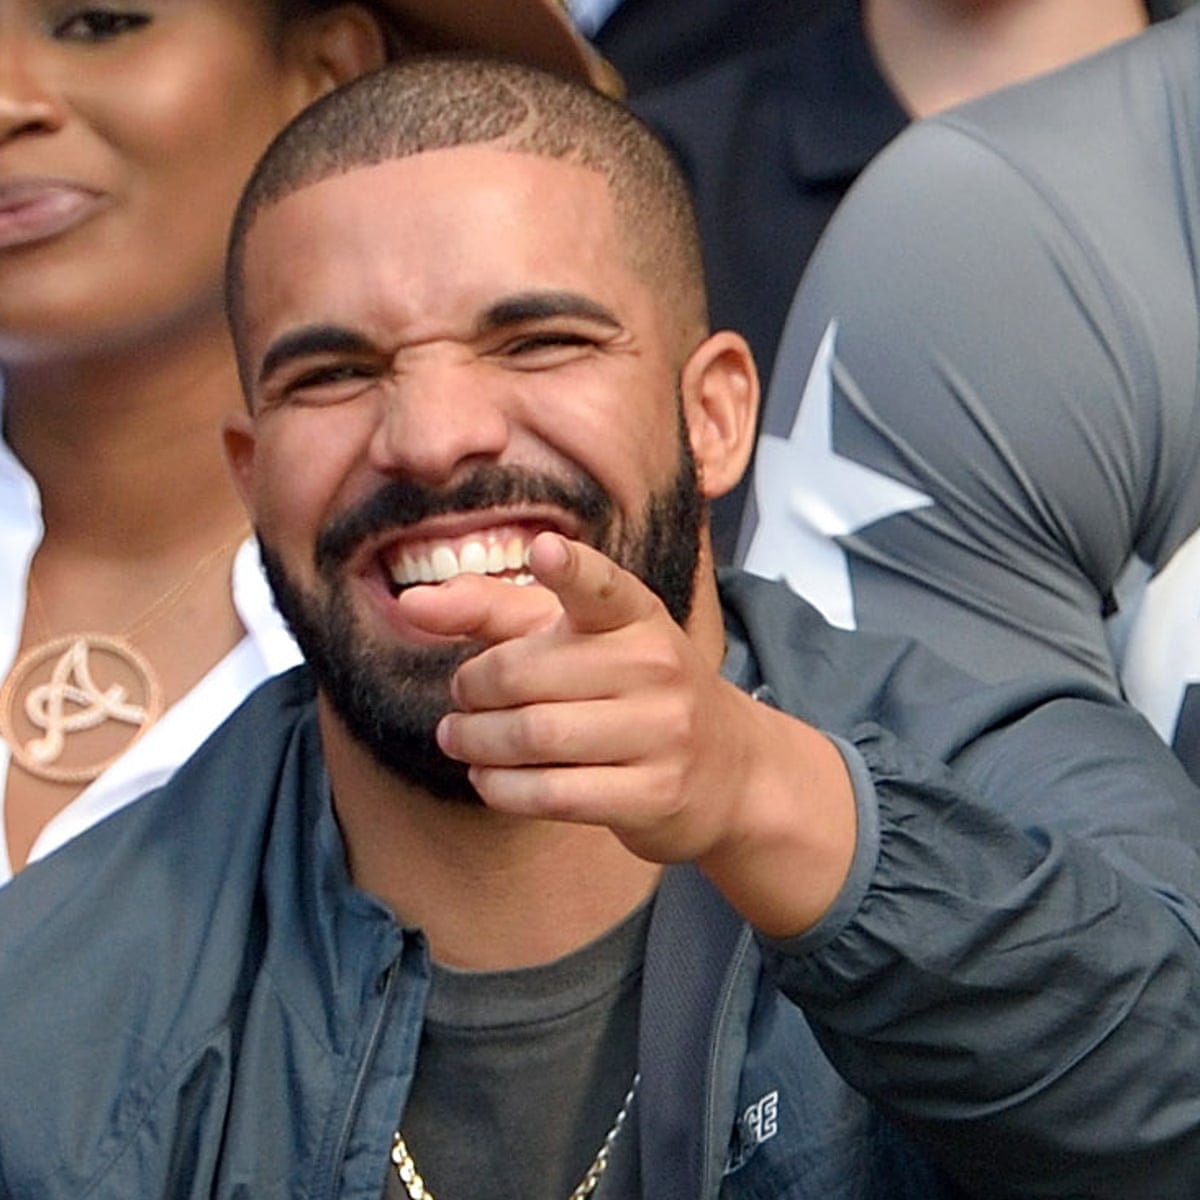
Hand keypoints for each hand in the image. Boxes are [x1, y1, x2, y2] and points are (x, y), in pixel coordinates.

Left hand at [397, 532, 856, 934]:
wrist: (727, 769)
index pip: (602, 586)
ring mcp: (662, 733)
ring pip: (535, 737)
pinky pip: (553, 794)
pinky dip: (502, 788)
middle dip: (472, 689)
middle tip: (459, 697)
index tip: (544, 551)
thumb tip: (411, 603)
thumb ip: (493, 611)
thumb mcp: (575, 636)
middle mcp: (657, 666)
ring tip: (458, 739)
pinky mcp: (654, 794)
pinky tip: (488, 777)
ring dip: (476, 742)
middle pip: (527, 675)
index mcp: (636, 615)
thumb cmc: (630, 689)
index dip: (572, 569)